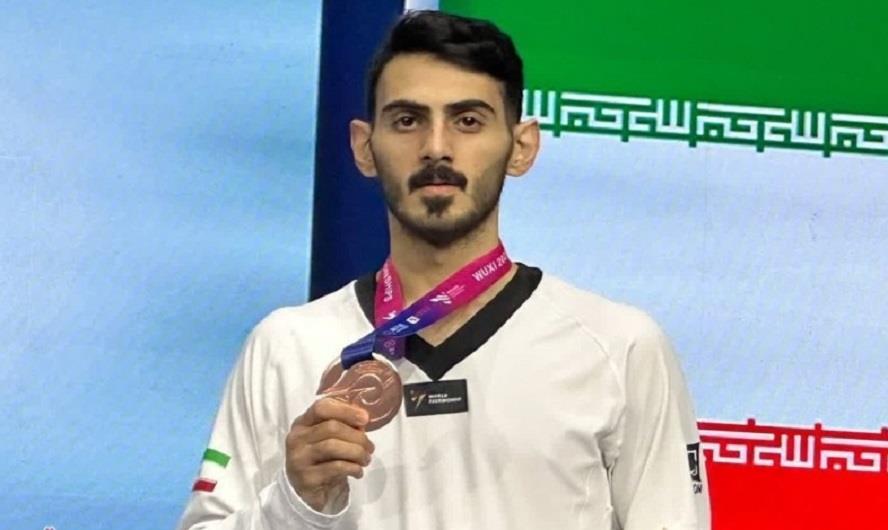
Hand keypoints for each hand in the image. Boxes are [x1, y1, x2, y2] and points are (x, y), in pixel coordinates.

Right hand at [285, 397, 374, 511]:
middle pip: (331, 427)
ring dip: (357, 452)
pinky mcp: (306, 479)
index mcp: (302, 423)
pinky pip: (335, 467)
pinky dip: (352, 467)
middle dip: (357, 436)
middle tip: (370, 446)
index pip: (321, 407)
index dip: (345, 410)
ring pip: (333, 446)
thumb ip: (343, 425)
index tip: (365, 418)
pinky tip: (358, 471)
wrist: (311, 492)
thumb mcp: (329, 438)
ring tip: (366, 459)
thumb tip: (362, 419)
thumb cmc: (324, 460)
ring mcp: (298, 459)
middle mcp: (296, 439)